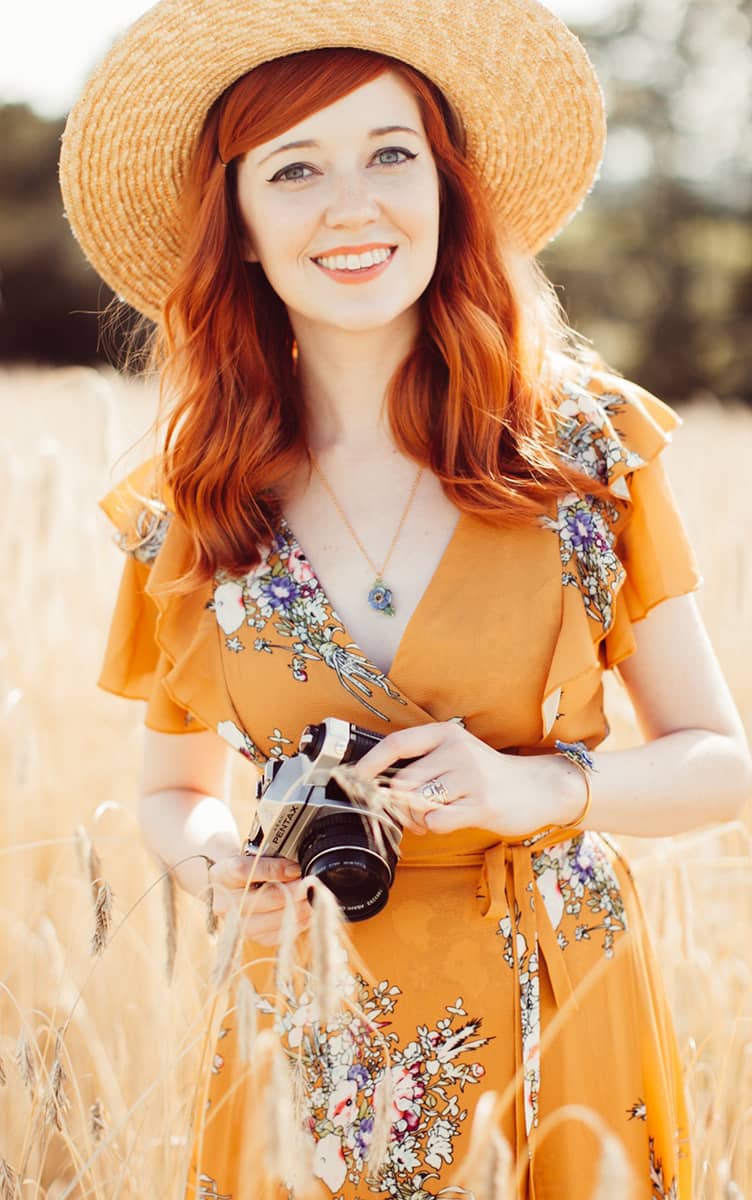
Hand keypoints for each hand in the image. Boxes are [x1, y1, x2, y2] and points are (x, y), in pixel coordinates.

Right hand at [208, 853, 310, 945]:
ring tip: (315, 897)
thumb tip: (297, 866)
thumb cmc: (249, 867)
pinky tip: (309, 912)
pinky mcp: (253, 938)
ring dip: (299, 908)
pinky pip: (279, 934)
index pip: (243, 870)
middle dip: (294, 890)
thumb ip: (271, 857)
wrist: (235, 887)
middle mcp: (224, 903)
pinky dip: (298, 923)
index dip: (272, 870)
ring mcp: (237, 924)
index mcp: (221, 874)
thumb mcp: (254, 855)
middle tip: (312, 883)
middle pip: (263, 898)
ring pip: (273, 919)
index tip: (295, 868)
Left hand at [355, 722, 577, 839]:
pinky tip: (445, 821)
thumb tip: (378, 786)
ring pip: (416, 803)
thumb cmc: (487, 775)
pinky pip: (437, 821)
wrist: (537, 787)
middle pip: (401, 783)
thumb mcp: (454, 756)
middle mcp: (456, 750)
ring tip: (427, 818)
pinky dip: (432, 827)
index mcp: (445, 734)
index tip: (352, 778)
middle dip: (396, 805)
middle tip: (406, 814)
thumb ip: (421, 766)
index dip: (368, 763)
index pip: (395, 744)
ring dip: (414, 819)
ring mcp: (470, 776)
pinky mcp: (482, 803)